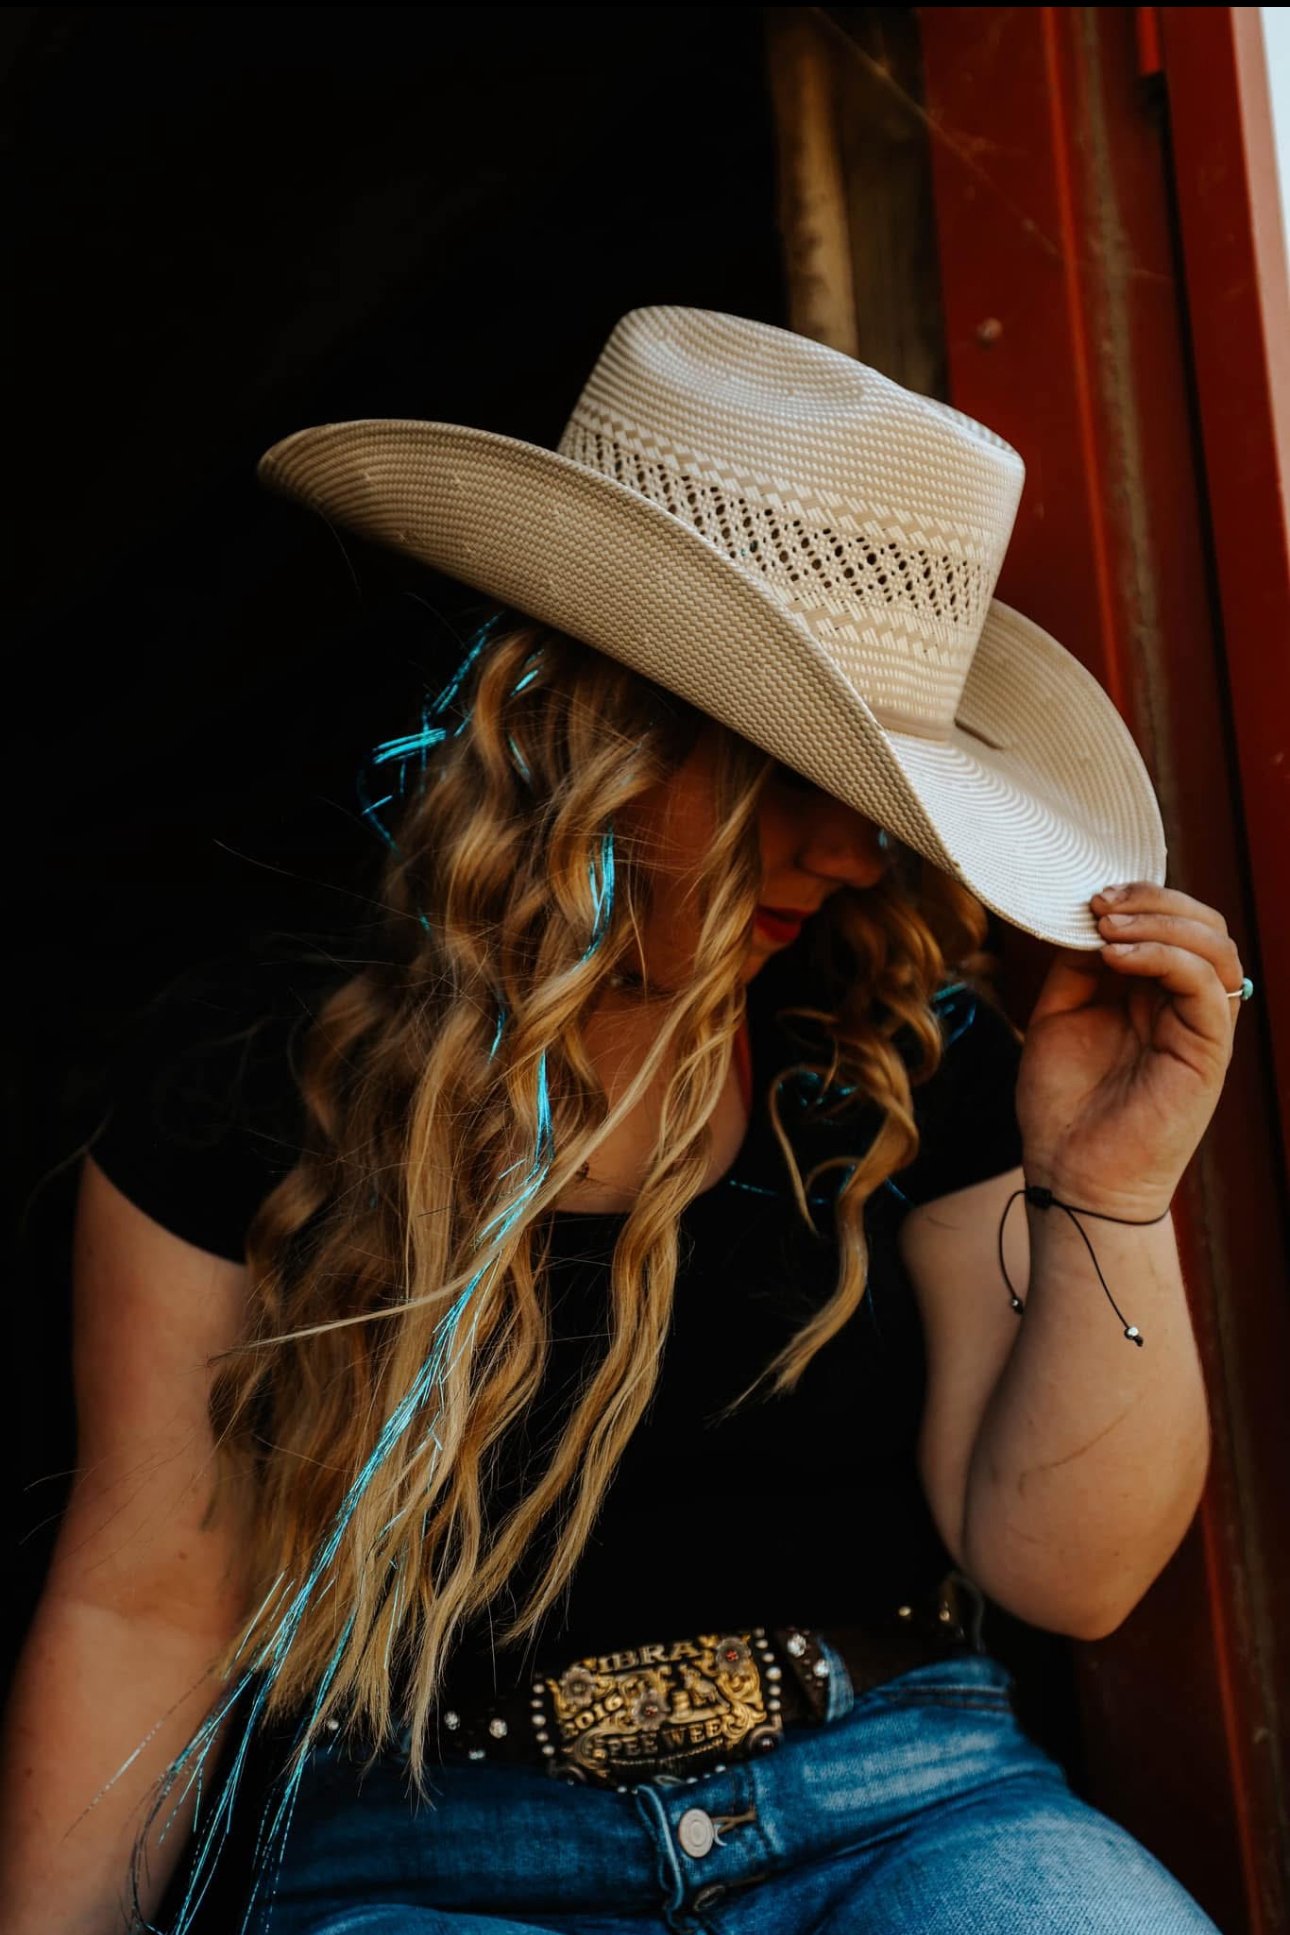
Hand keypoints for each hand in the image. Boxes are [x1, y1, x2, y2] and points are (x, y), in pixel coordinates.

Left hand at [1015, 882, 1244, 1216]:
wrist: (1069, 1174)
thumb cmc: (1062, 1106)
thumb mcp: (1058, 1016)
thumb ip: (1077, 966)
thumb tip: (1089, 918)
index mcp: (1153, 994)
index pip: (1173, 922)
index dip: (1140, 896)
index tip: (1090, 895)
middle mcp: (1184, 1006)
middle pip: (1204, 924)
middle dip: (1155, 899)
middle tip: (1103, 902)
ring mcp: (1200, 1028)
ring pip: (1217, 946)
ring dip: (1164, 921)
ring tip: (1109, 927)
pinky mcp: (1208, 1052)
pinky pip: (1209, 986)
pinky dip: (1166, 956)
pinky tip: (1118, 956)